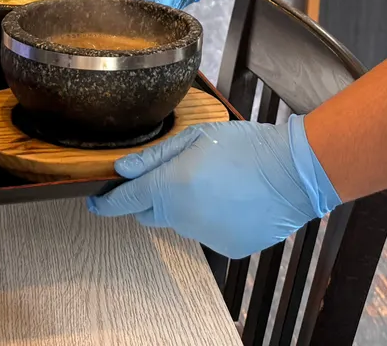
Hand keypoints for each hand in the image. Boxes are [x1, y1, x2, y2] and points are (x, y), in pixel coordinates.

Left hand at [86, 116, 339, 258]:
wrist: (292, 173)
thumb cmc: (245, 146)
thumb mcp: (196, 138)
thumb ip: (155, 156)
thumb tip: (122, 170)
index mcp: (169, 187)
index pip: (123, 202)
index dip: (104, 203)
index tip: (95, 201)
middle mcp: (181, 218)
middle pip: (149, 215)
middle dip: (151, 200)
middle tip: (173, 177)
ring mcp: (203, 237)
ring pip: (181, 223)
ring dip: (188, 206)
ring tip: (218, 182)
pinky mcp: (226, 248)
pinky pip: (207, 233)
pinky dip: (213, 218)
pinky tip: (233, 199)